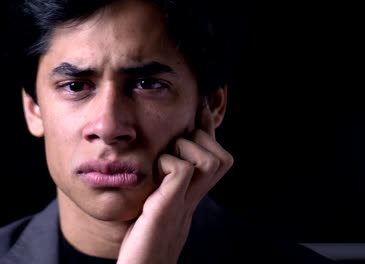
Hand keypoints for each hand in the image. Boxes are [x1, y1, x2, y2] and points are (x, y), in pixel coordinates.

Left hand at [117, 104, 233, 263]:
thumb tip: (160, 153)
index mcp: (192, 195)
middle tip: (176, 141)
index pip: (211, 156)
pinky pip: (183, 169)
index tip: (199, 105)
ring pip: (210, 158)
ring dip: (186, 150)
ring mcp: (186, 203)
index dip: (208, 129)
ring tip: (166, 159)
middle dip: (200, 138)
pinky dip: (168, 163)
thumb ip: (163, 180)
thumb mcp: (155, 200)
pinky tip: (155, 174)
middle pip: (222, 156)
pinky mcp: (171, 206)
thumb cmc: (141, 237)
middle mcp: (195, 199)